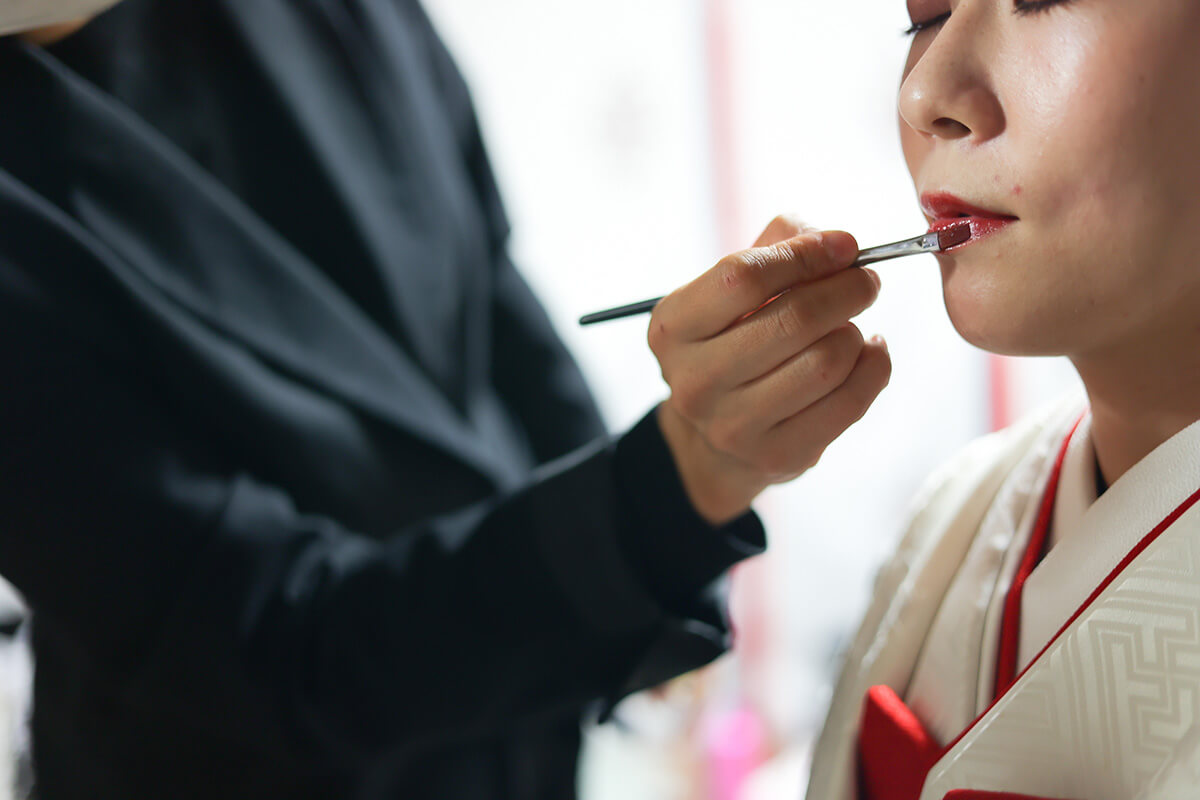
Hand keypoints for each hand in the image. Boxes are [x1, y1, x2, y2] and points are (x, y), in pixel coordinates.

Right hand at [649, 215, 890, 524]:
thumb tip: (833, 242)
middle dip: (847, 289)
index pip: (741, 277)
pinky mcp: (779, 454)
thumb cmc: (733, 342)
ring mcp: (734, 425)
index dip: (803, 254)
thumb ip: (775, 247)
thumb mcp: (732, 292)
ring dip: (854, 333)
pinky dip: (874, 366)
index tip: (844, 245)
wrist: (714, 437)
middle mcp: (695, 380)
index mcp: (673, 328)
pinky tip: (865, 355)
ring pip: (827, 360)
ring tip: (849, 328)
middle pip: (794, 318)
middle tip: (866, 282)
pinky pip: (851, 400)